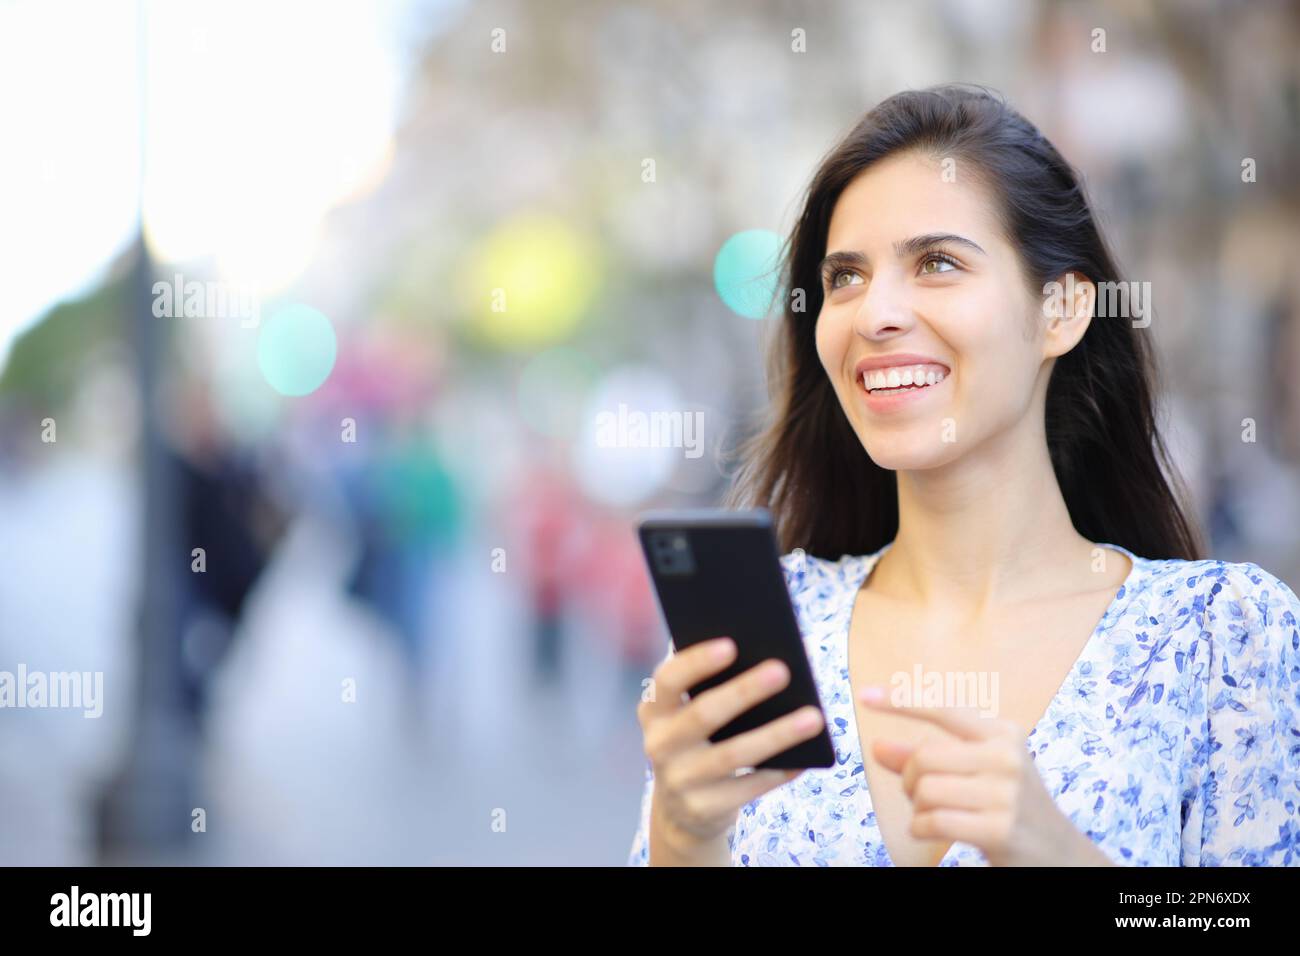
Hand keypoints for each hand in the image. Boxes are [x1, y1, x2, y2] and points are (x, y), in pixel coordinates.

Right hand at [637, 637, 825, 862]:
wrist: (680, 810)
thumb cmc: (697, 741)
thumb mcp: (687, 716)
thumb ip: (709, 689)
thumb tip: (767, 663)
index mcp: (655, 710)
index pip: (668, 679)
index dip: (697, 662)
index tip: (731, 645)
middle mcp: (660, 744)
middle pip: (703, 714)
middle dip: (744, 691)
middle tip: (782, 670)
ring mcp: (679, 780)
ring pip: (733, 754)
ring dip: (776, 734)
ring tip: (813, 717)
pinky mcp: (702, 809)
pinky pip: (748, 788)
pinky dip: (778, 772)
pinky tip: (805, 758)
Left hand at [857, 684, 1113, 865]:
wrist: (1059, 854)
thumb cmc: (1008, 807)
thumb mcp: (975, 773)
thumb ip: (926, 758)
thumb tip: (877, 747)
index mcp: (1003, 734)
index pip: (944, 710)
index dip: (901, 702)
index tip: (865, 696)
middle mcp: (1007, 756)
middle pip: (925, 756)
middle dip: (910, 779)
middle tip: (921, 795)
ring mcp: (1006, 792)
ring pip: (926, 790)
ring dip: (917, 808)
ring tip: (932, 814)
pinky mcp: (999, 827)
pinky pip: (932, 820)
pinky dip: (920, 828)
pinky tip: (930, 831)